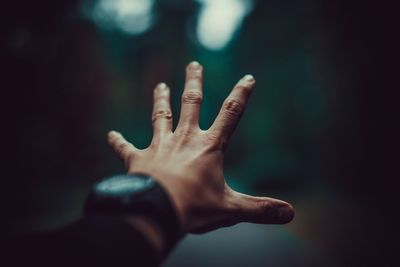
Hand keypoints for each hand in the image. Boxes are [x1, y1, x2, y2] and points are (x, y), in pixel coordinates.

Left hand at [107, 61, 293, 234]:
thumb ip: (260, 209)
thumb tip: (290, 213)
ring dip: (160, 99)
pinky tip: (110, 134)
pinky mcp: (138, 159)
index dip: (241, 95)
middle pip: (191, 103)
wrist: (156, 212)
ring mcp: (159, 146)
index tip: (248, 78)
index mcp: (208, 147)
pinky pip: (125, 147)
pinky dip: (118, 141)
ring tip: (159, 85)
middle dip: (193, 83)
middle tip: (193, 64)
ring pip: (160, 116)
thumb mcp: (231, 209)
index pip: (231, 114)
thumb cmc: (194, 208)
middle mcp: (184, 139)